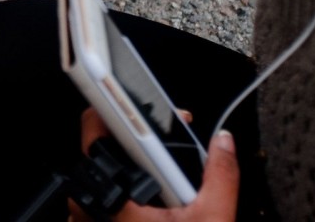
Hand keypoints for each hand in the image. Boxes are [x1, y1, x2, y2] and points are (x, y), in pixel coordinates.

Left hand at [71, 109, 238, 220]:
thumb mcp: (213, 220)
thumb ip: (220, 175)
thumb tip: (224, 142)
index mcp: (113, 199)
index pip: (93, 133)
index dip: (117, 112)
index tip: (135, 104)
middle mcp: (89, 211)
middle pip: (98, 158)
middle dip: (133, 152)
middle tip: (163, 161)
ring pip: (96, 185)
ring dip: (126, 181)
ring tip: (159, 193)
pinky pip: (95, 208)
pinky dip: (119, 202)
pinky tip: (148, 210)